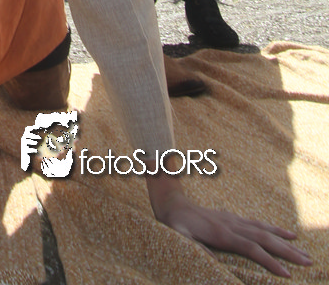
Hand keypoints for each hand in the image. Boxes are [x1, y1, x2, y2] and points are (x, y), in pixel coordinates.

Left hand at [150, 183, 310, 277]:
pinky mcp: (234, 219)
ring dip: (285, 241)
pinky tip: (288, 234)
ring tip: (304, 252)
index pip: (250, 248)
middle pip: (264, 238)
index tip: (286, 274)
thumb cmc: (175, 225)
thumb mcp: (177, 235)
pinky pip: (259, 224)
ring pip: (265, 230)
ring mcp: (234, 220)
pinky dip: (275, 230)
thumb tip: (200, 253)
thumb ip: (189, 244)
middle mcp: (232, 225)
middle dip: (286, 251)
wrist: (173, 204)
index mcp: (221, 234)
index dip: (268, 261)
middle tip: (307, 262)